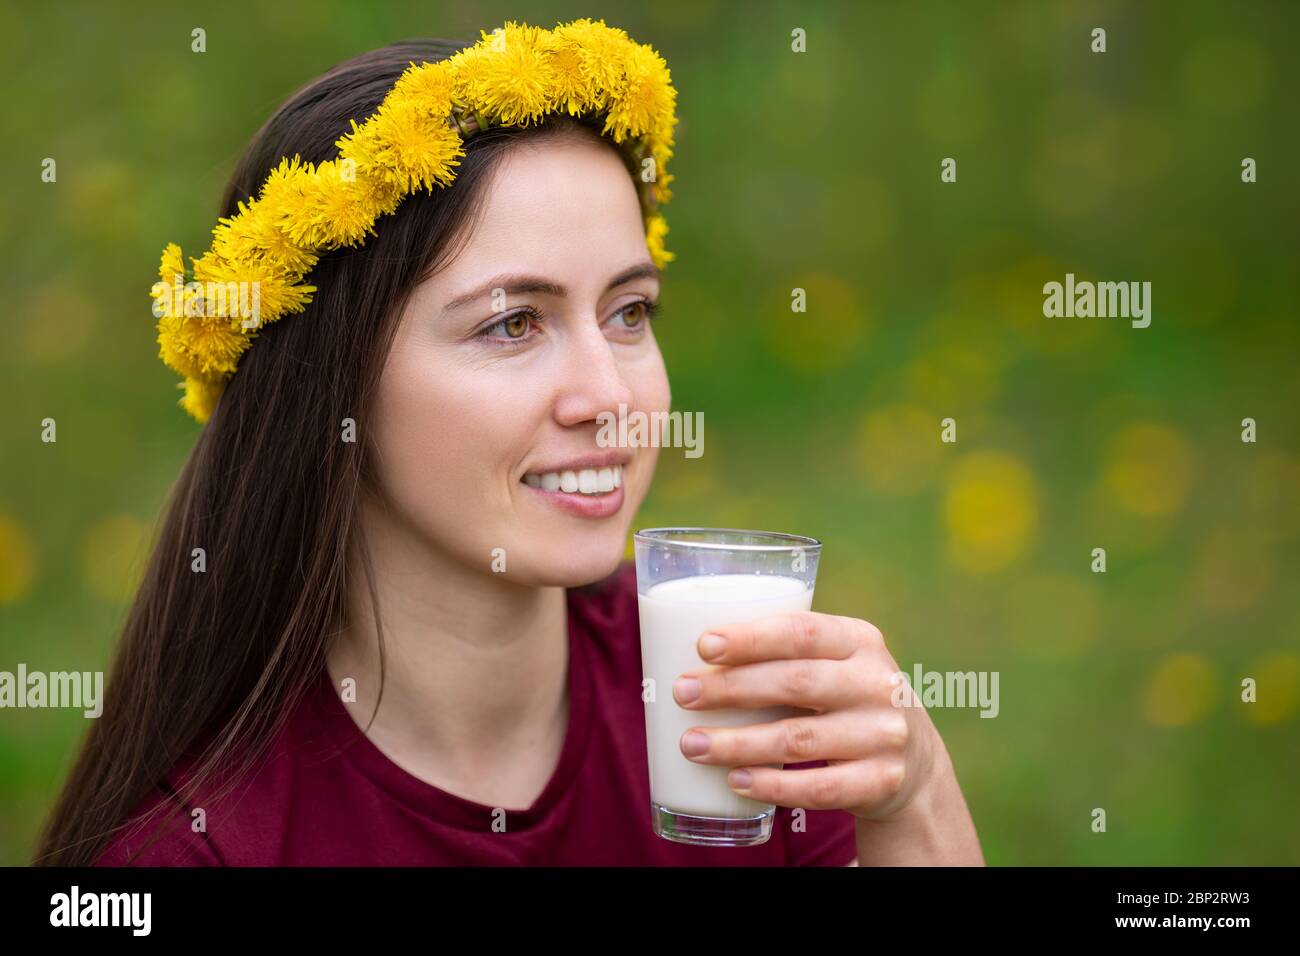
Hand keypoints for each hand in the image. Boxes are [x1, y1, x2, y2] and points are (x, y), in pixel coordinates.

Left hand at [671, 611, 937, 821]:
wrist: (914, 759)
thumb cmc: (844, 696)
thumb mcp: (833, 661)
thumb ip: (782, 652)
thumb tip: (694, 657)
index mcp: (859, 639)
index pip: (802, 631)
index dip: (751, 638)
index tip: (703, 646)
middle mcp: (877, 683)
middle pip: (795, 683)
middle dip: (731, 689)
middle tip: (682, 694)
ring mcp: (883, 734)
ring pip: (799, 740)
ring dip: (738, 744)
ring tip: (692, 745)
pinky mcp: (882, 781)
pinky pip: (819, 788)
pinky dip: (773, 785)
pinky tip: (736, 781)